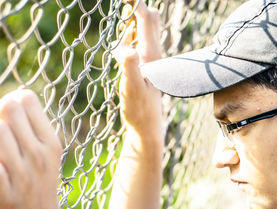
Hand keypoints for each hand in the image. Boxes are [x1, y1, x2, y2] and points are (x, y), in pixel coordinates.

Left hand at [0, 90, 90, 208]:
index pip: (25, 98)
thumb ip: (29, 130)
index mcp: (51, 142)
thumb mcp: (44, 158)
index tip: (9, 125)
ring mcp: (24, 175)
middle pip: (7, 109)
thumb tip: (7, 102)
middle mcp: (40, 154)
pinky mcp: (5, 196)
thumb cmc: (37, 191)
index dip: (9, 104)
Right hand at [114, 0, 162, 138]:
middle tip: (122, 4)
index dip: (134, 2)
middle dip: (136, 7)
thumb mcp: (130, 89)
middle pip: (150, 19)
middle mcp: (154, 54)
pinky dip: (133, 32)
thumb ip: (128, 66)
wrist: (147, 128)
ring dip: (135, 18)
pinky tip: (126, 37)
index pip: (146, 18)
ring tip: (123, 13)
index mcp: (151, 54)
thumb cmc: (138, 111)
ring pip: (146, 29)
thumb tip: (125, 47)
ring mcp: (151, 60)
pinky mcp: (146, 68)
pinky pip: (141, 42)